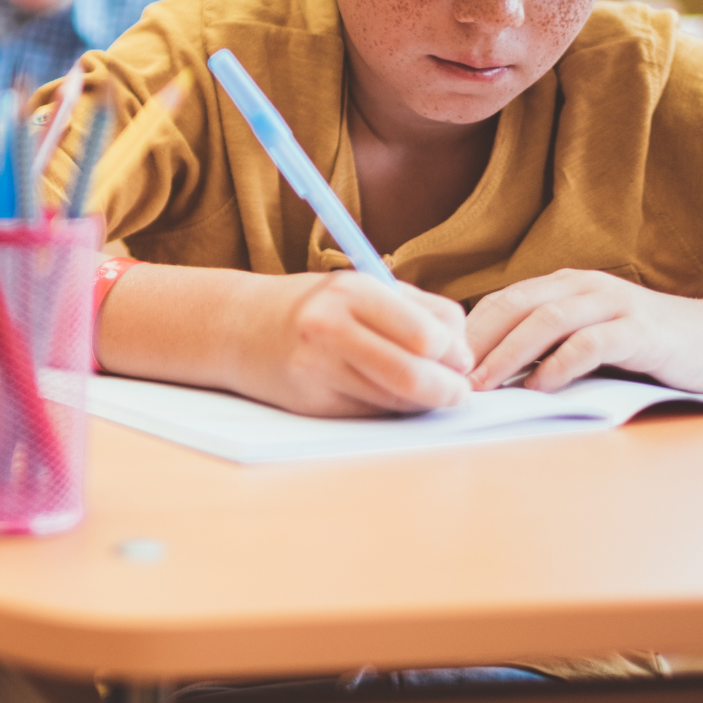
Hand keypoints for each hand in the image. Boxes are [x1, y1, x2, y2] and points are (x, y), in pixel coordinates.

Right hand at [242, 272, 473, 415]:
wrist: (238, 327)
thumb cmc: (313, 307)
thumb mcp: (361, 290)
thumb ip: (417, 312)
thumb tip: (464, 355)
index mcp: (352, 289)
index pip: (432, 333)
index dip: (457, 352)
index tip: (459, 358)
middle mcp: (330, 325)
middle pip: (416, 372)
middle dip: (449, 388)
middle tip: (456, 391)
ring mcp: (316, 365)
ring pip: (397, 399)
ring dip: (422, 402)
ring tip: (423, 392)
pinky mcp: (311, 400)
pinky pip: (372, 413)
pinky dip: (389, 408)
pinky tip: (381, 393)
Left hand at [467, 270, 702, 394]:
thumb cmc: (646, 345)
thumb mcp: (589, 334)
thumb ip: (547, 343)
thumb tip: (485, 370)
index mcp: (564, 285)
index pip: (501, 301)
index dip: (467, 331)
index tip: (439, 363)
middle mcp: (584, 287)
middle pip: (513, 306)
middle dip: (476, 343)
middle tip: (449, 377)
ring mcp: (613, 305)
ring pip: (544, 321)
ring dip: (507, 355)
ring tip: (483, 387)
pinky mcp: (640, 332)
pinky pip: (589, 344)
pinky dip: (558, 366)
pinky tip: (538, 388)